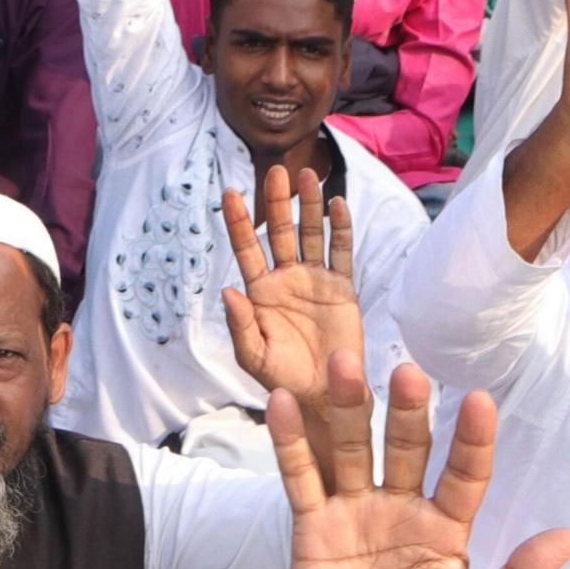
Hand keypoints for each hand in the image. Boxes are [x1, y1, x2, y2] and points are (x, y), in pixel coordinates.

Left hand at [220, 166, 357, 414]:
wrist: (324, 396)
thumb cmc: (283, 379)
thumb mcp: (255, 357)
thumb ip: (241, 326)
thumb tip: (227, 291)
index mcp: (260, 293)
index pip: (246, 249)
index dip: (237, 222)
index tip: (230, 192)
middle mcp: (286, 280)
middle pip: (279, 232)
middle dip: (276, 202)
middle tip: (276, 171)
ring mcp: (315, 280)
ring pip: (311, 234)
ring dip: (309, 207)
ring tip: (309, 177)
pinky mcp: (342, 288)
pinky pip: (341, 252)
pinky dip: (341, 228)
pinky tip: (338, 205)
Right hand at [275, 364, 567, 568]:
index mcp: (446, 528)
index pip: (465, 474)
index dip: (472, 440)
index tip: (480, 401)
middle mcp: (402, 508)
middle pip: (407, 449)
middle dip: (409, 413)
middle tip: (410, 374)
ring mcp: (356, 513)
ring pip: (354, 450)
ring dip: (351, 409)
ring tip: (346, 365)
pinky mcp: (312, 527)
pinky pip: (302, 478)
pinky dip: (291, 441)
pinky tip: (283, 404)